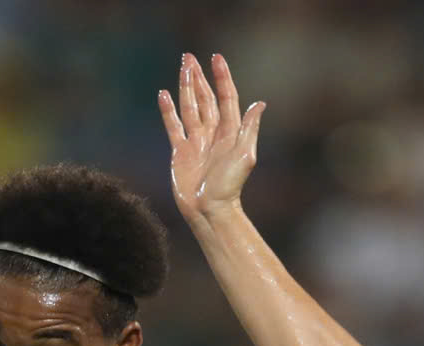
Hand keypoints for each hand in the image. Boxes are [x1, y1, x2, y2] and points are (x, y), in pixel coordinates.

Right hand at [160, 53, 264, 226]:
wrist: (209, 210)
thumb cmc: (229, 186)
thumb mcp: (245, 156)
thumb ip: (249, 129)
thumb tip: (259, 104)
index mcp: (230, 131)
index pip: (226, 97)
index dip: (221, 77)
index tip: (216, 58)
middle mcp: (212, 132)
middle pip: (205, 98)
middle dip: (199, 77)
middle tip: (189, 58)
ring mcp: (196, 141)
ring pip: (189, 107)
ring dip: (185, 87)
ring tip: (181, 68)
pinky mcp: (180, 152)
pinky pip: (173, 126)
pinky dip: (168, 111)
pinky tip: (164, 95)